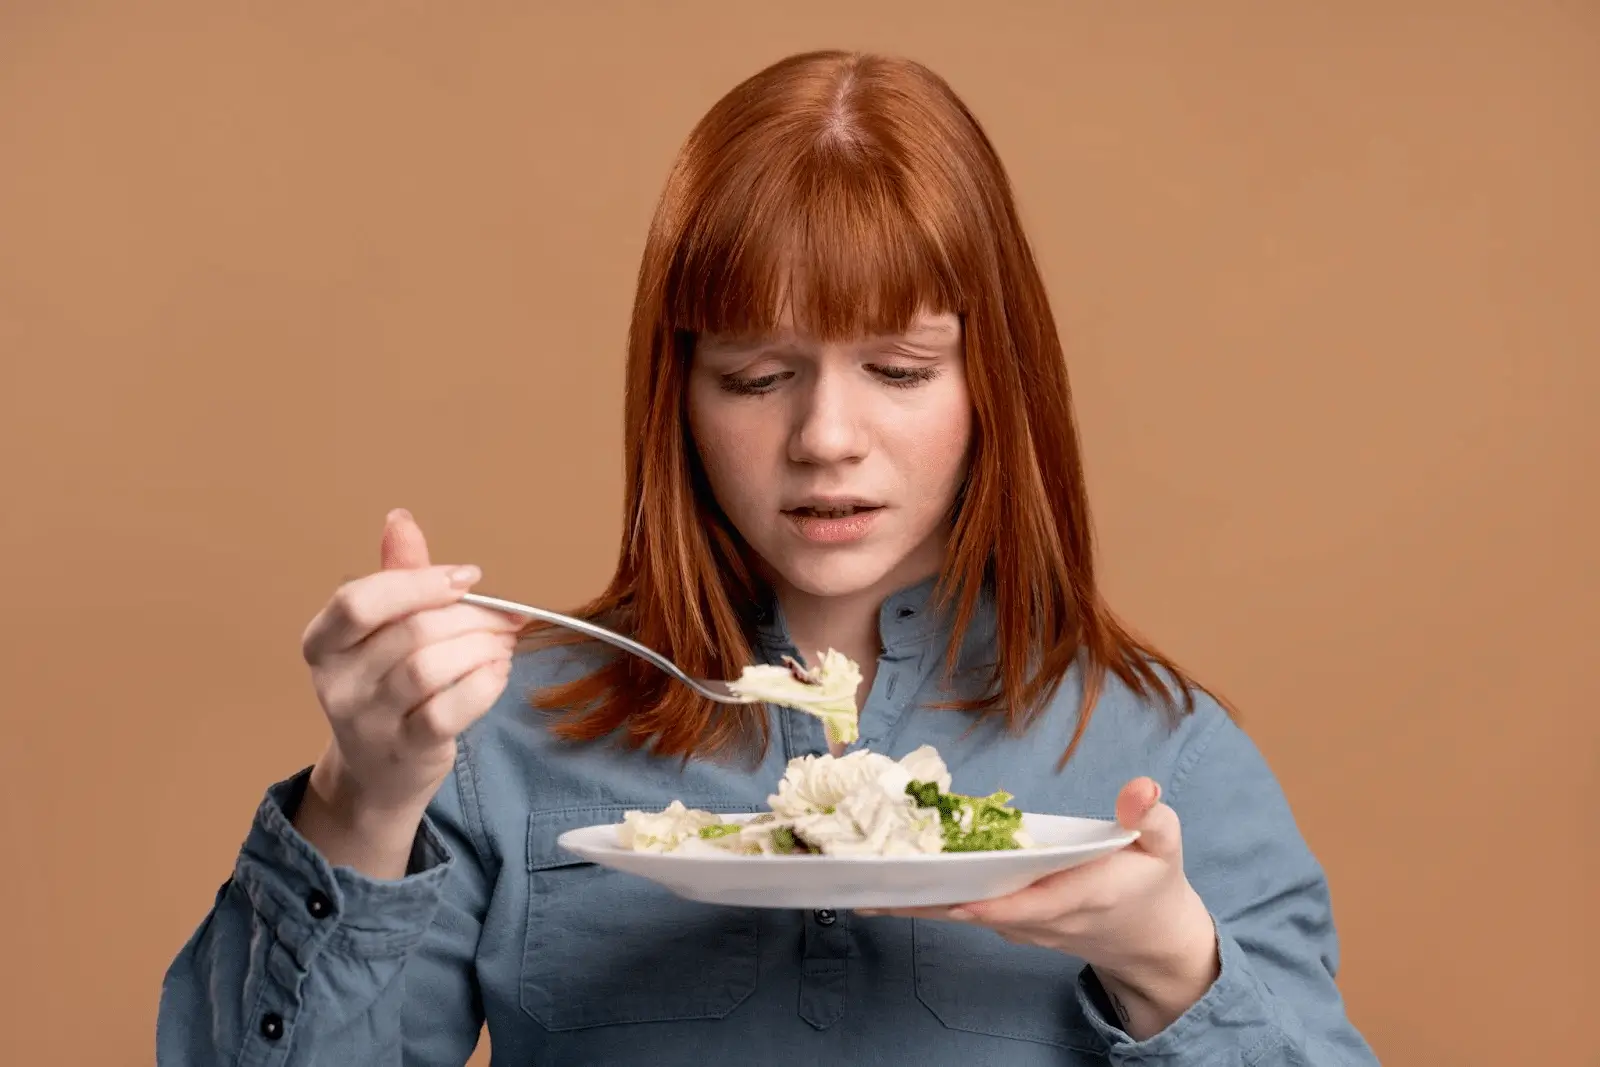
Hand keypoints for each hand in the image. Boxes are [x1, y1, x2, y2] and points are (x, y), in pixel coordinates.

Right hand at [299, 509, 521, 824]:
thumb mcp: (383, 631)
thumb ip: (396, 576)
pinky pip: (448, 710)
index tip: (467, 578)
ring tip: (502, 645)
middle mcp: (335, 683)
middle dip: (472, 616)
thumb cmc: (387, 690)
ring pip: (429, 667)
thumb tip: (400, 520)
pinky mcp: (405, 751)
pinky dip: (484, 684)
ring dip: (482, 648)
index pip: (359, 600)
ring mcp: (367, 722)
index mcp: (323, 642)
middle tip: (506, 617)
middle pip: (411, 630)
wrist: (379, 774)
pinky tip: (497, 673)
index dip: (420, 582)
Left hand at [862, 778, 1220, 1038]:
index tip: (948, 892)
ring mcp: (1021, 925)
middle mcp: (1040, 919)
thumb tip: (1142, 789)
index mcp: (1076, 897)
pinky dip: (929, 898)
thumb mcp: (1163, 845)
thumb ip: (1150, 817)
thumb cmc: (1154, 883)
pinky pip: (965, 910)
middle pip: (975, 911)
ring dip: (916, 901)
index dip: (985, 900)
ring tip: (862, 885)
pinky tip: (887, 884)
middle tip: (871, 887)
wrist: (1150, 941)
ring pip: (962, 913)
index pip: (1024, 904)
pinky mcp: (1009, 922)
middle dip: (926, 900)